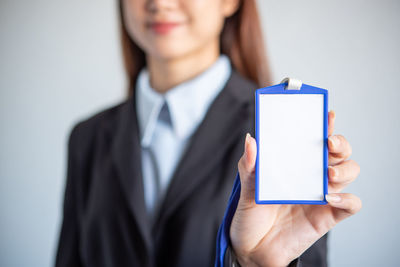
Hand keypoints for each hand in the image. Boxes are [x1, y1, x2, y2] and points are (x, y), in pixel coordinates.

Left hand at [230, 111, 361, 266]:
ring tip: (327, 174)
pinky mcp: (328, 216)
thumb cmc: (252, 215)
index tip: (325, 113)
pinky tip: (330, 198)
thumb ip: (250, 165)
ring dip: (344, 168)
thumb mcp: (247, 188)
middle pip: (338, 152)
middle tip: (329, 142)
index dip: (322, 124)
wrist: (253, 249)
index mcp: (293, 163)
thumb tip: (251, 140)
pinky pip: (350, 204)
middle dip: (340, 142)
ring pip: (348, 172)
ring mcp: (321, 194)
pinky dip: (347, 199)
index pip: (313, 139)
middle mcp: (310, 175)